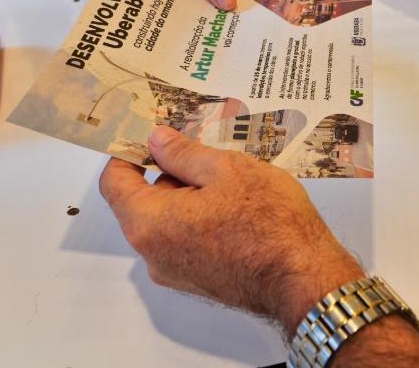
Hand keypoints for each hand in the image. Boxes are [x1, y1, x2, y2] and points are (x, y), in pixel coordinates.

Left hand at [99, 126, 363, 335]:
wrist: (305, 279)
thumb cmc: (270, 223)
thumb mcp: (227, 169)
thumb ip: (183, 153)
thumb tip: (156, 141)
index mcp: (150, 223)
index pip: (114, 182)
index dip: (128, 153)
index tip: (150, 136)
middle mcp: (153, 254)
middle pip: (142, 202)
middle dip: (169, 173)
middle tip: (206, 152)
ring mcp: (174, 272)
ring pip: (167, 221)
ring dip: (189, 196)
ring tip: (231, 181)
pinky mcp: (197, 281)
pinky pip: (184, 240)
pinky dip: (200, 219)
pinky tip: (237, 207)